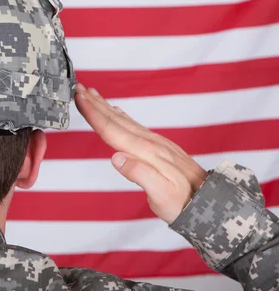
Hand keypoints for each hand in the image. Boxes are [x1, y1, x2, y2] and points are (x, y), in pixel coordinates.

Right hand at [74, 84, 208, 223]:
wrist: (211, 202)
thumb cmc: (184, 203)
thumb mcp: (161, 196)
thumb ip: (140, 175)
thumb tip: (117, 158)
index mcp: (146, 152)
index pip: (112, 130)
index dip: (93, 114)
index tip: (79, 98)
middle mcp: (150, 142)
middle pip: (116, 119)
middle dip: (95, 103)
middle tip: (78, 88)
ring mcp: (155, 142)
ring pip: (124, 120)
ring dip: (105, 106)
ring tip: (91, 94)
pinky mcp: (159, 146)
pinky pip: (134, 125)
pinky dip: (120, 115)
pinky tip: (116, 111)